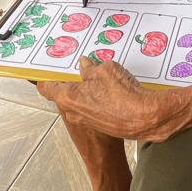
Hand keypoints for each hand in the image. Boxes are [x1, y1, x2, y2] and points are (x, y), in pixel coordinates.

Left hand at [37, 56, 191, 140]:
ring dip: (86, 90)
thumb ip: (91, 68)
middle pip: (64, 93)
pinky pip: (92, 109)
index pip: (46, 87)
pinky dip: (97, 99)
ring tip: (99, 77)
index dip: (46, 75)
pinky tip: (111, 90)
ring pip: (80, 101)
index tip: (47, 68)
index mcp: (67, 98)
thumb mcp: (106, 71)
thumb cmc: (123, 95)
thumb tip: (85, 65)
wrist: (145, 120)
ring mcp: (85, 121)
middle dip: (71, 80)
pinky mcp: (99, 125)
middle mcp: (72, 112)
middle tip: (80, 66)